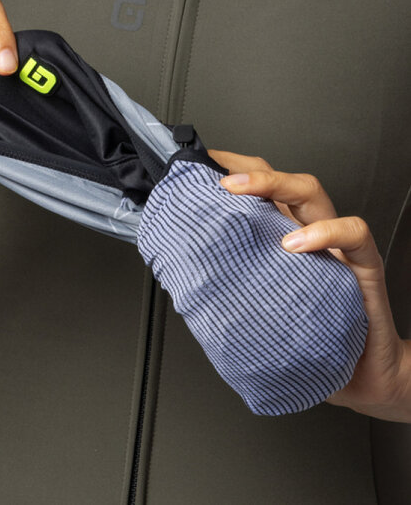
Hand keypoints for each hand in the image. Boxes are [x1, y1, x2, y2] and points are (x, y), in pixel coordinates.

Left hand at [207, 149, 410, 422]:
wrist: (360, 376)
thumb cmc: (307, 337)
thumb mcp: (260, 303)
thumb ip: (231, 279)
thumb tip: (177, 270)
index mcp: (280, 234)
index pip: (257, 187)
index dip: (228, 170)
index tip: (197, 165)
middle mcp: (307, 230)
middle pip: (279, 179)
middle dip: (246, 170)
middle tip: (216, 178)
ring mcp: (335, 243)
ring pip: (311, 192)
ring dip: (274, 185)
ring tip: (241, 193)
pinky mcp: (363, 264)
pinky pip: (353, 233)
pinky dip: (324, 232)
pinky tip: (296, 243)